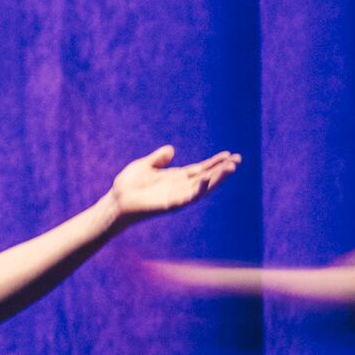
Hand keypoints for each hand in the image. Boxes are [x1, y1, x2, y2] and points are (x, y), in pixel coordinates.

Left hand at [109, 144, 240, 221]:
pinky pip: (188, 197)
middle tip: (238, 160)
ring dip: (217, 179)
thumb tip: (171, 150)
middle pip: (206, 177)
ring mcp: (176, 196)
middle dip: (222, 170)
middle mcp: (179, 187)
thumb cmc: (127, 185)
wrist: (115, 202)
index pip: (200, 169)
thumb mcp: (145, 165)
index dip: (214, 163)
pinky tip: (208, 180)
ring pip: (203, 188)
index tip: (229, 155)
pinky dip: (199, 190)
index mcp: (175, 178)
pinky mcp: (170, 204)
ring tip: (231, 168)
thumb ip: (158, 159)